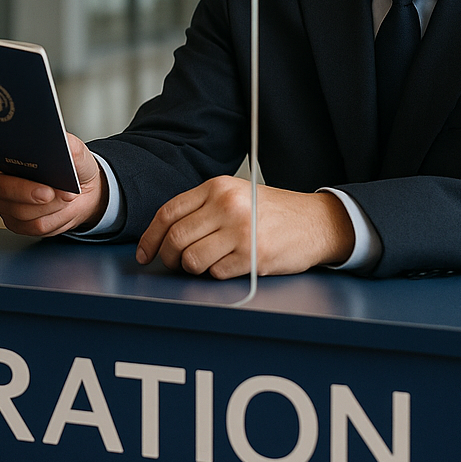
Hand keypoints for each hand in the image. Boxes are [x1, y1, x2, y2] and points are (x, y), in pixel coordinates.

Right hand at [0, 134, 105, 235]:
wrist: (83, 191)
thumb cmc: (73, 168)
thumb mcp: (75, 150)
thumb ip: (68, 144)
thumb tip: (62, 143)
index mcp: (5, 155)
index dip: (7, 165)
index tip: (33, 170)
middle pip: (3, 190)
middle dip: (30, 192)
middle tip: (51, 191)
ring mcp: (5, 204)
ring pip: (22, 212)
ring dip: (50, 207)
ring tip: (66, 196)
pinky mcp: (16, 223)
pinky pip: (32, 226)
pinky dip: (53, 219)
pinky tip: (62, 209)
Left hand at [136, 179, 354, 278]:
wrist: (315, 222)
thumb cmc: (271, 212)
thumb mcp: (235, 196)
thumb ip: (202, 208)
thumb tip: (163, 235)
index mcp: (217, 187)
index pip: (168, 212)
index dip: (150, 237)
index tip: (145, 253)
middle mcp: (226, 206)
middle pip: (176, 238)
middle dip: (169, 258)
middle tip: (175, 264)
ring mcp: (240, 231)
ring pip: (192, 259)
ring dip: (193, 268)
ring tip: (207, 263)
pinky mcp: (253, 256)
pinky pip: (216, 273)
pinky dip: (217, 274)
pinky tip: (230, 265)